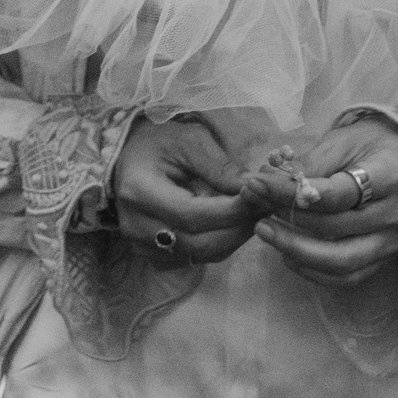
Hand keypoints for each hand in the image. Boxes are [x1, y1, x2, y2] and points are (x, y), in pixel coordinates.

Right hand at [114, 115, 260, 265]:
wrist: (130, 155)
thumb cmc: (160, 141)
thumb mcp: (190, 140)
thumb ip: (220, 166)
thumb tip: (253, 189)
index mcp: (139, 191)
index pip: (193, 215)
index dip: (232, 211)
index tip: (262, 197)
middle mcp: (135, 224)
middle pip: (198, 243)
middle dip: (239, 228)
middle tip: (267, 207)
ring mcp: (140, 242)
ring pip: (199, 254)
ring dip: (234, 238)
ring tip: (255, 213)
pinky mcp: (150, 251)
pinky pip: (192, 257)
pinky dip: (219, 244)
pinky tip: (234, 222)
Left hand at [238, 116, 397, 287]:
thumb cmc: (380, 143)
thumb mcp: (348, 139)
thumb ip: (312, 162)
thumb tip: (268, 182)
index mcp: (393, 175)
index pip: (336, 194)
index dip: (291, 192)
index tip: (258, 184)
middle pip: (334, 228)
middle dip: (287, 218)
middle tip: (255, 205)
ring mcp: (396, 239)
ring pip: (341, 261)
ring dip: (296, 250)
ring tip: (265, 232)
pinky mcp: (389, 256)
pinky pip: (349, 277)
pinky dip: (314, 272)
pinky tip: (289, 255)